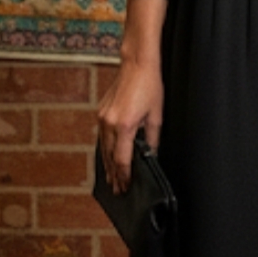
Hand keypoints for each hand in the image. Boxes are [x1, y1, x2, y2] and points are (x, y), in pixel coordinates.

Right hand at [97, 59, 162, 192]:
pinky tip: (108, 158)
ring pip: (103, 148)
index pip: (122, 159)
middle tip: (118, 190)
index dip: (125, 176)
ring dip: (107, 165)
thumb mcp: (156, 116)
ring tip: (111, 179)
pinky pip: (102, 137)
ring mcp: (102, 117)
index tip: (126, 186)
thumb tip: (150, 155)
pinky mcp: (101, 113)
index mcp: (125, 126)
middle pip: (110, 157)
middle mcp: (109, 123)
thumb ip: (152, 139)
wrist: (137, 65)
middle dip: (114, 175)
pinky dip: (105, 150)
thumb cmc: (149, 87)